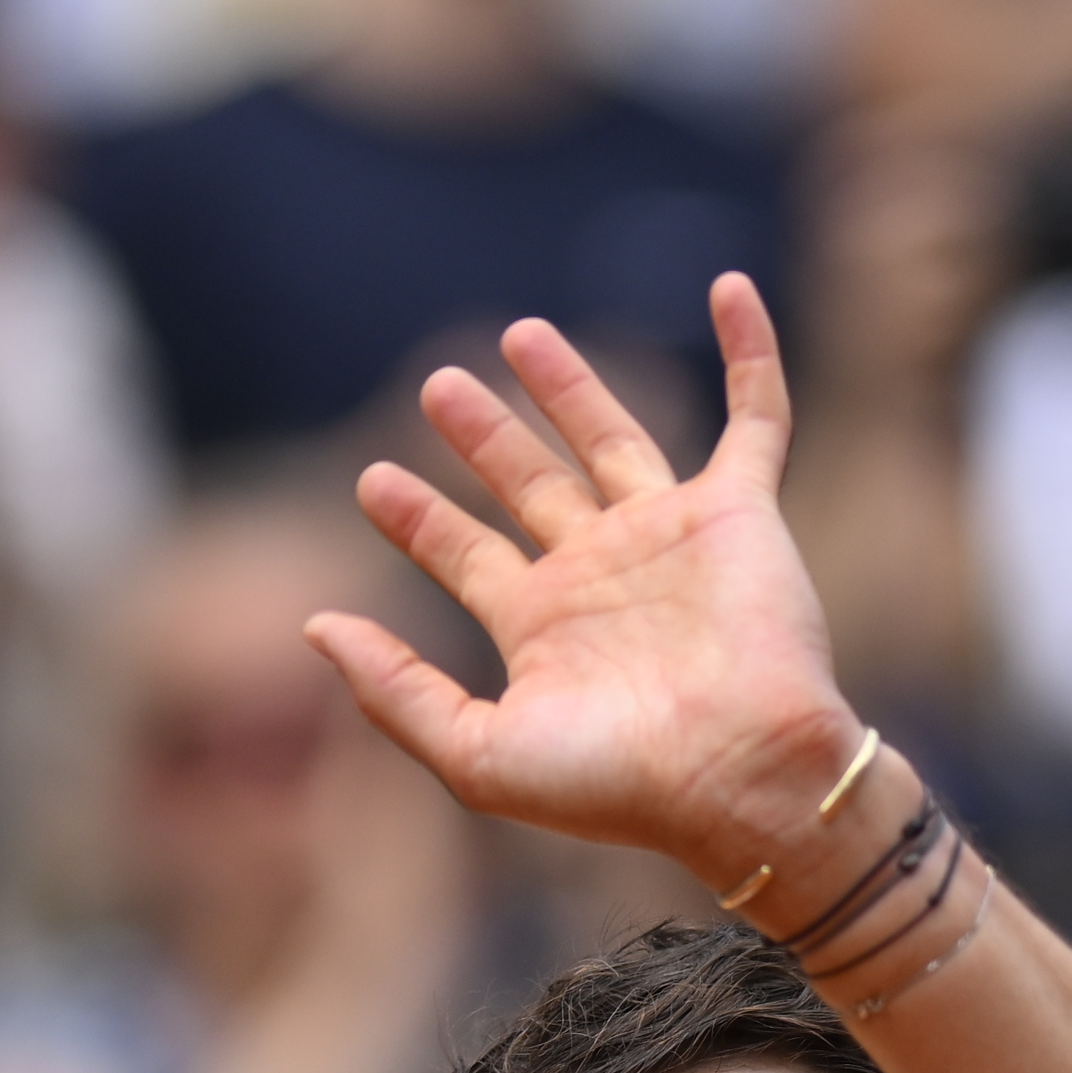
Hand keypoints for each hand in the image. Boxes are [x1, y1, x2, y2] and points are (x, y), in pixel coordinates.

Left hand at [329, 282, 855, 886]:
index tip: (369, 479)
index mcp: (544, 630)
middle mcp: (604, 576)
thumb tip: (317, 628)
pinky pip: (754, 416)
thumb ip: (394, 692)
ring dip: (570, 386)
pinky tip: (728, 288)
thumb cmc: (618, 784)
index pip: (467, 555)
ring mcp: (672, 536)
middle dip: (484, 436)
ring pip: (614, 440)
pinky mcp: (741, 512)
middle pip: (530, 485)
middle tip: (437, 385)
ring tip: (519, 334)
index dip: (417, 517)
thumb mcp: (477, 753)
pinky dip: (748, 350)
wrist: (740, 778)